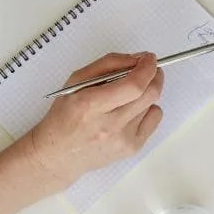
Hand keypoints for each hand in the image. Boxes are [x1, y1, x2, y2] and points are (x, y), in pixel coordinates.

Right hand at [25, 53, 164, 187]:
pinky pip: (154, 119)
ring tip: (126, 96)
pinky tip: (130, 112)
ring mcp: (122, 139)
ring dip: (146, 93)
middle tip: (149, 69)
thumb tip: (136, 59)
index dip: (147, 68)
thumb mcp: (76, 81)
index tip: (149, 58)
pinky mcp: (131, 148)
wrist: (58, 155)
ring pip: (152, 104)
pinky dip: (148, 109)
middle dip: (155, 76)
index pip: (133, 85)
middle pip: (149, 94)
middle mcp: (109, 125)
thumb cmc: (65, 116)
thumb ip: (107, 64)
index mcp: (91, 105)